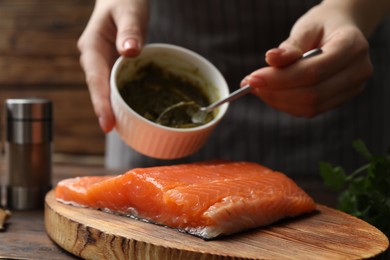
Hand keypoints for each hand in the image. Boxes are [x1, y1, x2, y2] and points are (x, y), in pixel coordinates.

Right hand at [78, 0, 148, 131]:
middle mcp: (94, 60)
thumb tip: (129, 51)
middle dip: (107, 113)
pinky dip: (124, 99)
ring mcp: (103, 65)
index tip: (107, 125)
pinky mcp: (114, 68)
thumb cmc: (125, 1)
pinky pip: (117, 86)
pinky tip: (134, 113)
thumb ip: (129, 30)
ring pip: (107, 91)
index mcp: (92, 47)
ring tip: (127, 130)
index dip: (101, 104)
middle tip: (117, 134)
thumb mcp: (129, 11)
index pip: (95, 80)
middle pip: (99, 91)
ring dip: (115, 110)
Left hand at [241, 1, 386, 117]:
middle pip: (312, 94)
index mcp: (353, 47)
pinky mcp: (340, 100)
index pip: (313, 72)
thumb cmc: (322, 26)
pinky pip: (310, 110)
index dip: (280, 79)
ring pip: (310, 107)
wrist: (342, 32)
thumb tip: (270, 59)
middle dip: (275, 92)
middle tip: (249, 84)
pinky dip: (286, 104)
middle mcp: (358, 71)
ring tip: (257, 88)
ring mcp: (352, 89)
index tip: (252, 78)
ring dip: (278, 101)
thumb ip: (290, 47)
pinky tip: (271, 93)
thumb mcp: (306, 28)